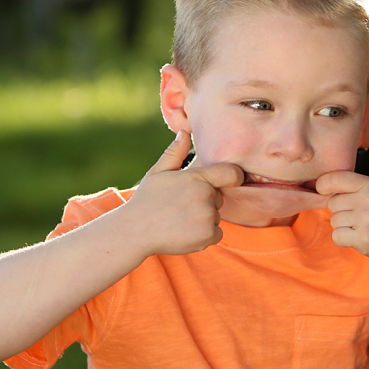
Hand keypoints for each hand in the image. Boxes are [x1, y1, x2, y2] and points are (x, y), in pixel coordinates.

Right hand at [119, 130, 244, 256]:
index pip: (231, 173)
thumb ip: (175, 153)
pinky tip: (185, 232)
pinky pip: (217, 234)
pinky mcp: (207, 236)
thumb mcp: (158, 172)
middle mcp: (205, 195)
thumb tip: (184, 132)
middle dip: (206, 201)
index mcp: (196, 177)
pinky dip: (205, 235)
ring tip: (180, 220)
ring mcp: (207, 216)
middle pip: (218, 197)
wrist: (134, 232)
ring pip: (216, 216)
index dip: (234, 177)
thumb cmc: (146, 200)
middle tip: (181, 206)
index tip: (231, 181)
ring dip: (204, 219)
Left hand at [317, 138, 368, 266]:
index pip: (335, 179)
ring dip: (344, 226)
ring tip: (364, 226)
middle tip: (361, 215)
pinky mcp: (363, 239)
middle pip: (332, 202)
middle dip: (341, 210)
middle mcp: (368, 201)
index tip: (327, 191)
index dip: (325, 185)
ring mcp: (366, 221)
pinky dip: (345, 240)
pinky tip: (362, 238)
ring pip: (334, 221)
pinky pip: (337, 237)